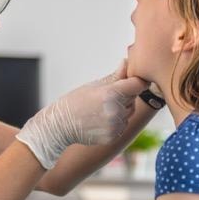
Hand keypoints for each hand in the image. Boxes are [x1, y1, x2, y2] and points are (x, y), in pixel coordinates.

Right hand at [16, 60, 146, 168]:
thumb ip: (115, 76)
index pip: (138, 84)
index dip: (136, 81)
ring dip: (121, 110)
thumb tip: (127, 63)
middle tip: (106, 97)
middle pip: (133, 99)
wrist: (60, 125)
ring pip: (129, 113)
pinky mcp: (114, 136)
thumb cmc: (75, 101)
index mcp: (111, 93)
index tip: (132, 81)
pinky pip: (122, 126)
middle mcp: (115, 110)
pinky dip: (116, 123)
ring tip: (101, 109)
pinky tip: (100, 120)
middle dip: (125, 96)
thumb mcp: (94, 85)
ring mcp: (115, 125)